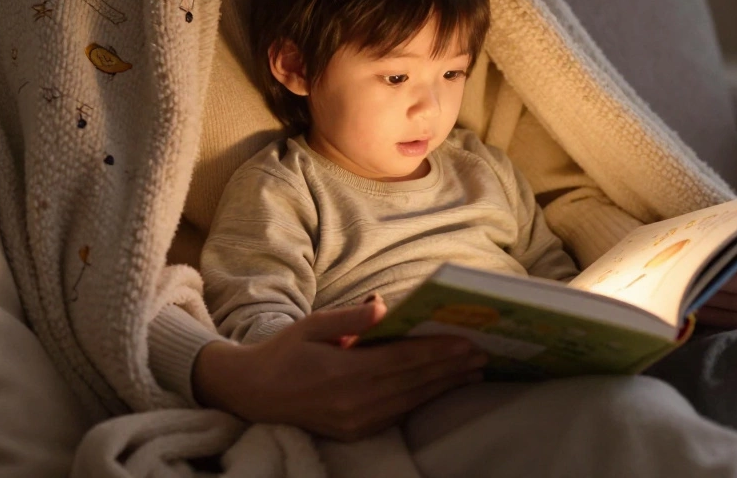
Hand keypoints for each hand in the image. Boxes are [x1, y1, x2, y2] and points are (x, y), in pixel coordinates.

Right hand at [192, 295, 488, 440]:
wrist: (252, 394)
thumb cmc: (284, 352)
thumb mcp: (312, 324)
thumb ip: (350, 316)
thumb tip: (384, 304)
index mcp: (344, 372)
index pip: (403, 360)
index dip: (437, 352)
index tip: (466, 342)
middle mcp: (354, 401)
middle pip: (414, 382)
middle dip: (451, 368)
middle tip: (483, 354)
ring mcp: (356, 421)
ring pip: (411, 401)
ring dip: (444, 386)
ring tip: (473, 372)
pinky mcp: (355, 432)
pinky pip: (397, 415)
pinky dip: (423, 400)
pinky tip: (441, 389)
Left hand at [695, 235, 736, 328]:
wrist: (733, 268)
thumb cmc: (732, 247)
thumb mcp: (735, 237)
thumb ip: (730, 238)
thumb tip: (710, 244)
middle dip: (724, 281)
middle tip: (700, 277)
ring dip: (714, 299)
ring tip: (692, 292)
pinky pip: (735, 321)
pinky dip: (713, 315)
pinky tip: (696, 307)